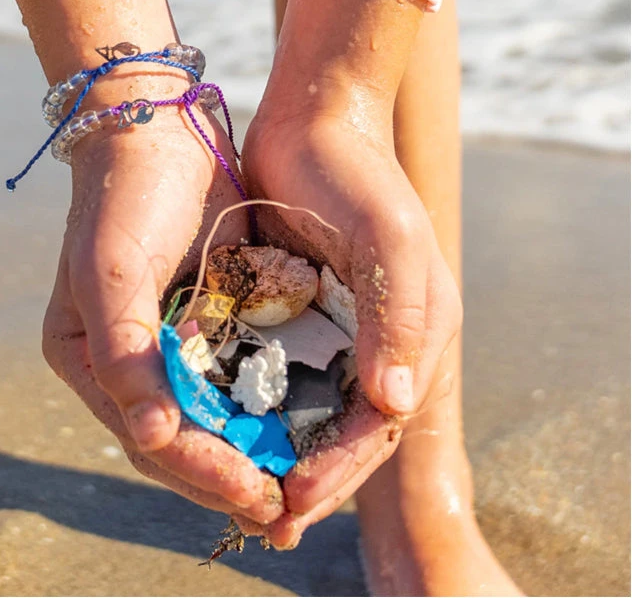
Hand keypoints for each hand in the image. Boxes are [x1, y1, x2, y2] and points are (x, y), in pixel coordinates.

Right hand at [42, 86, 282, 524]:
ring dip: (253, 449)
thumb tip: (148, 438)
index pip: (146, 434)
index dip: (199, 470)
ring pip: (215, 412)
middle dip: (229, 476)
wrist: (157, 129)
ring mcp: (172, 336)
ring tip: (299, 486)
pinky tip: (304, 422)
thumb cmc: (121, 198)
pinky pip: (240, 369)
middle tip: (282, 511)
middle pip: (182, 436)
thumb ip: (122, 355)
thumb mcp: (109, 273)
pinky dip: (267, 400)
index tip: (252, 493)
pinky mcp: (211, 312)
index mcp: (88, 357)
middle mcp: (129, 357)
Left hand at [239, 95, 461, 546]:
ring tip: (239, 486)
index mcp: (415, 330)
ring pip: (307, 406)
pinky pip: (276, 367)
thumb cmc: (357, 174)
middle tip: (265, 518)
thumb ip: (399, 319)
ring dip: (277, 448)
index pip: (379, 420)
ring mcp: (334, 322)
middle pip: (343, 425)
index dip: (339, 467)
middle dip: (307, 474)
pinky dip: (255, 402)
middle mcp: (377, 337)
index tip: (295, 500)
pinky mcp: (294, 304)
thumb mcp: (389, 238)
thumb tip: (394, 404)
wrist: (312, 117)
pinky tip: (223, 424)